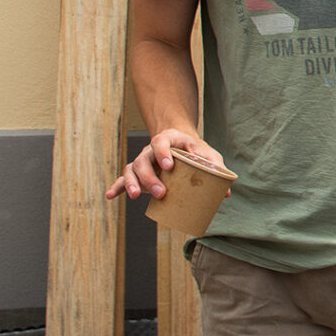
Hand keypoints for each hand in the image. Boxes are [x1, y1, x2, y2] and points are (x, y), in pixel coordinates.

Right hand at [105, 128, 221, 201]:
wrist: (181, 144)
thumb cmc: (195, 150)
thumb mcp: (207, 154)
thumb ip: (215, 168)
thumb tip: (225, 193)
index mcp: (169, 139)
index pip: (161, 141)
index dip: (162, 153)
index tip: (168, 166)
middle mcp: (151, 149)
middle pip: (144, 160)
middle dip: (150, 177)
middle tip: (160, 192)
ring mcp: (143, 160)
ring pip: (132, 169)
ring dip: (132, 182)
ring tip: (135, 196)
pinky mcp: (138, 173)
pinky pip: (124, 178)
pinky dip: (117, 187)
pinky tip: (111, 196)